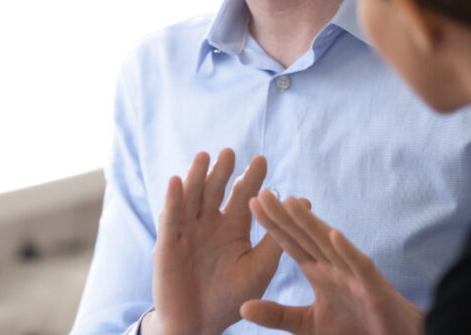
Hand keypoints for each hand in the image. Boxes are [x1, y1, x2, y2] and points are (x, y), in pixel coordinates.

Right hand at [143, 149, 282, 334]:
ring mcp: (187, 231)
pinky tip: (177, 181)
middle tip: (230, 152)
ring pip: (192, 198)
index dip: (251, 178)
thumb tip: (303, 204)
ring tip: (204, 157)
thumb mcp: (259, 268)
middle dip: (222, 172)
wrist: (199, 325)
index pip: (243, 197)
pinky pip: (170, 219)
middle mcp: (210, 224)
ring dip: (197, 177)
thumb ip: (277, 239)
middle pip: (215, 190)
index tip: (261, 159)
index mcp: (233, 227)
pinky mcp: (167, 244)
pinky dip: (173, 200)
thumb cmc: (232, 298)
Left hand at [240, 191, 424, 334]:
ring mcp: (354, 274)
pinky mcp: (373, 287)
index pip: (291, 244)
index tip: (252, 203)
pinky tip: (334, 234)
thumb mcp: (306, 325)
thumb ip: (278, 315)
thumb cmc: (353, 329)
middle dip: (284, 216)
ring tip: (290, 203)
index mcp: (319, 272)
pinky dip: (347, 251)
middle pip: (305, 237)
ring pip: (329, 244)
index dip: (273, 224)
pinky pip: (359, 266)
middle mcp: (334, 267)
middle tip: (262, 192)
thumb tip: (243, 308)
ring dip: (311, 224)